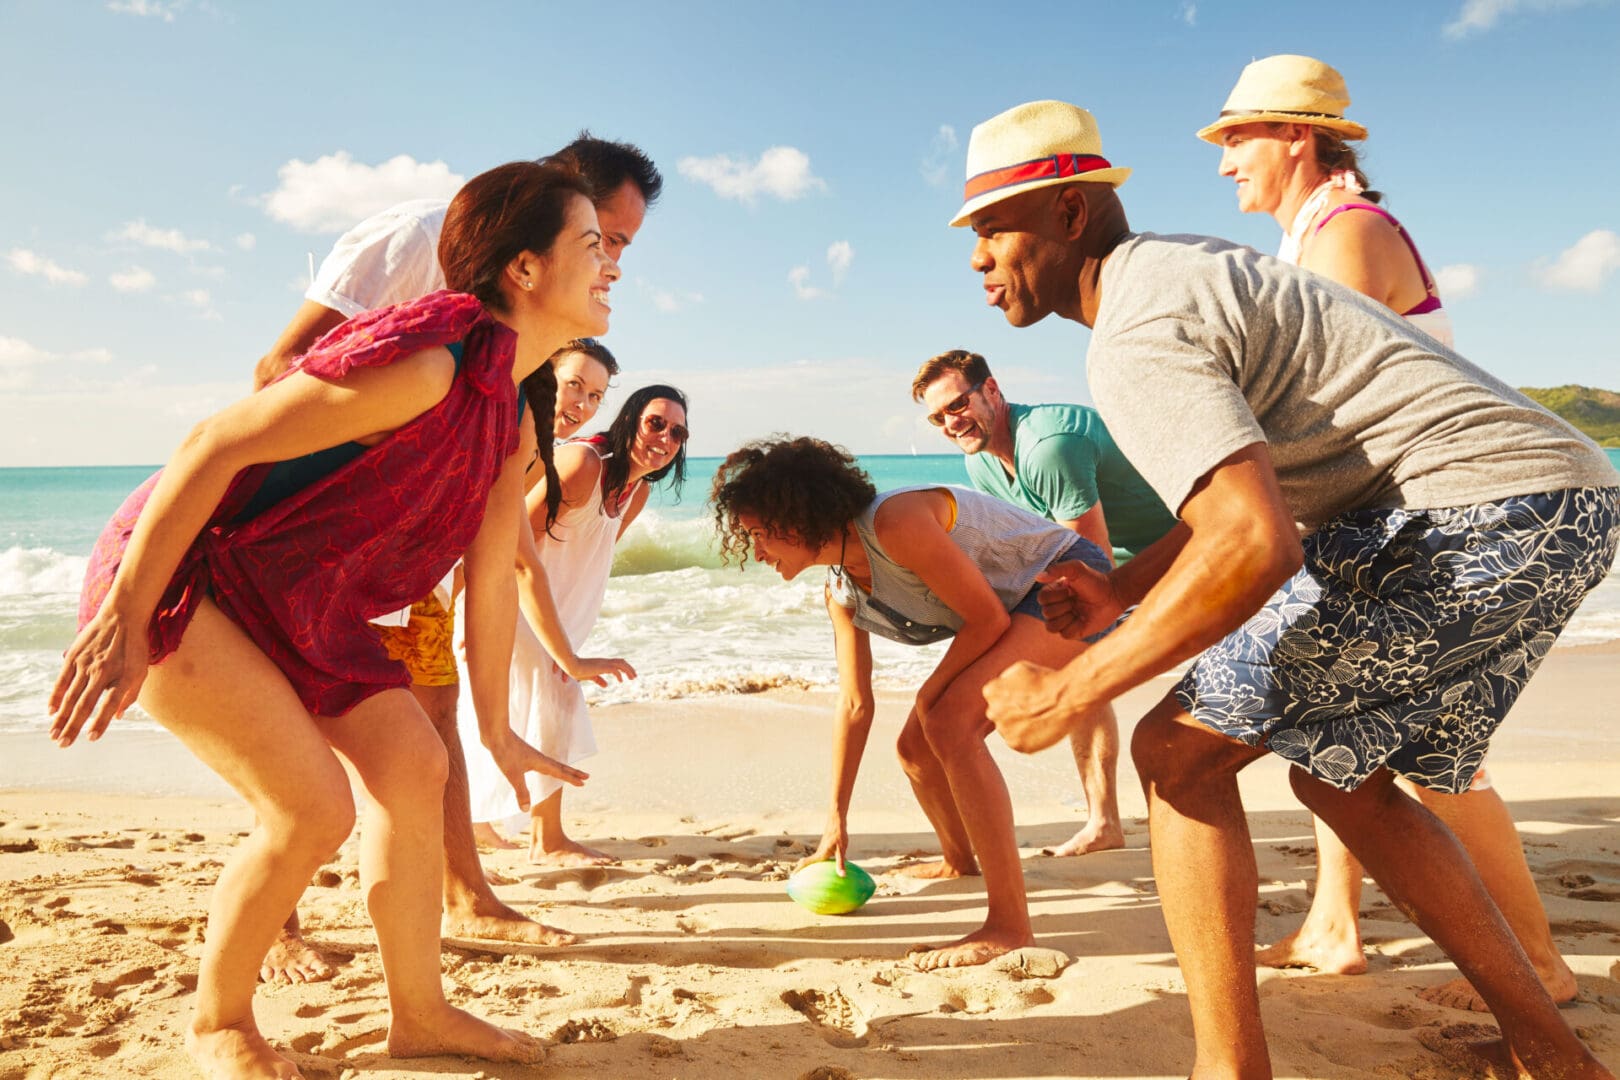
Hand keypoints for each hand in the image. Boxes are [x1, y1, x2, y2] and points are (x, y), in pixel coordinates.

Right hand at [49, 607, 148, 746]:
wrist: (122, 616)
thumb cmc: (135, 647)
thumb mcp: (142, 670)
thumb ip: (131, 694)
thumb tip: (118, 716)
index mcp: (120, 676)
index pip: (108, 705)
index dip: (100, 723)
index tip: (91, 738)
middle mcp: (100, 672)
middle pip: (84, 705)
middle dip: (72, 727)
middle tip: (63, 744)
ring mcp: (84, 664)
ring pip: (70, 696)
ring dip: (61, 717)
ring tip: (54, 734)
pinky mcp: (73, 657)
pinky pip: (62, 681)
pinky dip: (56, 697)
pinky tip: (51, 711)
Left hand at [486, 732, 588, 811]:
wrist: (495, 734)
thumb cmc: (505, 752)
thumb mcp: (513, 775)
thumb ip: (521, 792)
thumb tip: (526, 809)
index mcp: (541, 763)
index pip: (560, 772)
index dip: (572, 778)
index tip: (584, 783)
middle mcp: (539, 759)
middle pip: (560, 767)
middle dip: (573, 773)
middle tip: (586, 777)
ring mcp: (531, 756)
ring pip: (551, 764)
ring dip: (561, 770)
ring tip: (567, 773)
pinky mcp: (523, 755)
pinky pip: (540, 763)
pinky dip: (547, 768)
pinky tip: (541, 769)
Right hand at [562, 655, 636, 687]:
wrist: (570, 665)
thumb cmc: (578, 670)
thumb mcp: (591, 676)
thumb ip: (599, 680)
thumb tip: (607, 685)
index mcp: (602, 663)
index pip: (617, 662)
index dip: (624, 667)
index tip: (629, 674)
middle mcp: (604, 661)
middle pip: (621, 662)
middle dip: (629, 668)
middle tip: (635, 676)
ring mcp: (603, 663)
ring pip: (620, 664)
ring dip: (628, 670)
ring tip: (632, 678)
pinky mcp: (601, 667)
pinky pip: (614, 670)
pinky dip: (619, 674)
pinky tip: (621, 681)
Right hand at [794, 814, 848, 874]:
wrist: (837, 821)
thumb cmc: (839, 834)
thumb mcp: (841, 849)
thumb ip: (840, 863)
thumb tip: (842, 876)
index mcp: (820, 854)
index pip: (806, 863)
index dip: (798, 869)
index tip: (791, 877)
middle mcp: (819, 852)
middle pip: (807, 862)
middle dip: (801, 869)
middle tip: (796, 878)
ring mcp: (822, 848)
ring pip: (814, 859)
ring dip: (810, 866)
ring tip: (811, 876)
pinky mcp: (826, 846)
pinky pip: (822, 857)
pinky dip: (821, 863)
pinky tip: (831, 867)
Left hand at [983, 660, 1083, 753]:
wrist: (1066, 698)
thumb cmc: (1046, 680)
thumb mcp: (1019, 669)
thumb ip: (1004, 679)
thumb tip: (1000, 686)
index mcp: (991, 692)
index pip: (995, 697)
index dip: (1011, 697)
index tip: (1025, 697)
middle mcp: (993, 712)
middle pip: (999, 714)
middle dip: (1012, 712)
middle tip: (1032, 709)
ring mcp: (1004, 730)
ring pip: (1008, 729)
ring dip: (1019, 726)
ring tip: (1038, 718)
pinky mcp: (1016, 745)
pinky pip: (1018, 742)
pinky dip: (1027, 738)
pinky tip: (1040, 728)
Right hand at [1037, 560, 1121, 640]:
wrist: (1113, 595)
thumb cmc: (1095, 580)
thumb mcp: (1076, 568)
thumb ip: (1057, 569)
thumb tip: (1038, 577)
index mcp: (1053, 593)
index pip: (1041, 599)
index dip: (1056, 595)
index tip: (1070, 589)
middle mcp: (1056, 607)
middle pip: (1046, 613)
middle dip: (1064, 605)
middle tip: (1076, 600)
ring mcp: (1064, 620)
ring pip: (1051, 627)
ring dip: (1066, 618)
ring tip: (1078, 611)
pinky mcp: (1074, 632)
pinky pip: (1064, 635)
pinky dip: (1073, 627)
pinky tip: (1082, 619)